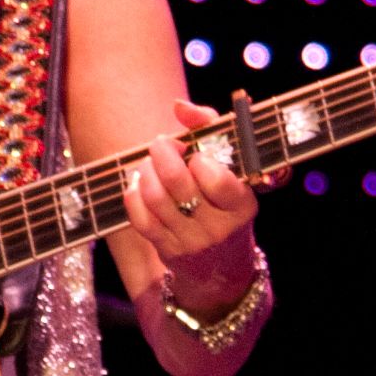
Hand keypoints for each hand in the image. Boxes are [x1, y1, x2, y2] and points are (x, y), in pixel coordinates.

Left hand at [119, 99, 260, 320]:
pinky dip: (134, 193)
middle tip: (162, 143)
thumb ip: (210, 127)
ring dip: (146, 170)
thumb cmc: (225, 201)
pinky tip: (140, 183)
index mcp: (242, 204)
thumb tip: (179, 107)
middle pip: (177, 182)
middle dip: (162, 151)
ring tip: (151, 163)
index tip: (195, 153)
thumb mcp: (232, 166)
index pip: (215, 178)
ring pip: (154, 197)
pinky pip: (140, 218)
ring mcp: (191, 242)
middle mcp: (218, 227)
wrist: (223, 268)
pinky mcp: (168, 251)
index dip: (198, 159)